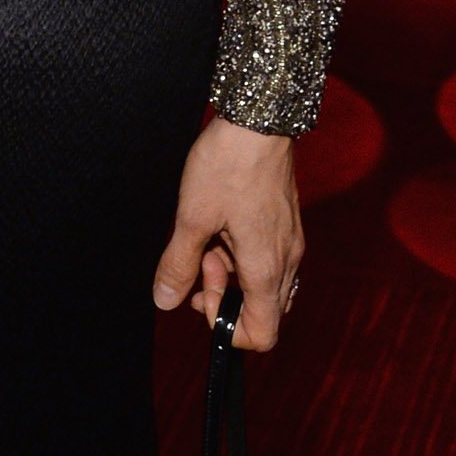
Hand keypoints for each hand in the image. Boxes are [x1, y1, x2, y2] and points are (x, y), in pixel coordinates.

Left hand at [153, 118, 302, 352]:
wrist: (258, 121)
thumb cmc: (228, 165)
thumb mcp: (192, 217)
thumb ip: (178, 264)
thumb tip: (165, 300)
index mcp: (266, 269)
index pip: (263, 334)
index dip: (228, 328)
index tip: (201, 295)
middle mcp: (287, 262)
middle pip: (261, 309)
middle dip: (223, 293)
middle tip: (199, 258)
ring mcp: (290, 242)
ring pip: (262, 281)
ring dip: (231, 270)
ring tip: (206, 234)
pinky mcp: (286, 223)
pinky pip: (266, 256)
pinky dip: (241, 251)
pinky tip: (219, 222)